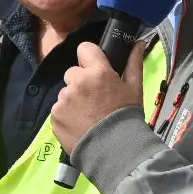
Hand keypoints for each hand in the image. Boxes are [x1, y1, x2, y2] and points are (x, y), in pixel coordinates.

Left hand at [50, 41, 144, 156]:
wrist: (114, 151)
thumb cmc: (127, 118)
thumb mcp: (135, 89)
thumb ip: (133, 63)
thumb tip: (138, 42)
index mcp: (98, 72)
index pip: (85, 48)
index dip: (89, 58)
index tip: (94, 68)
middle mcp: (77, 82)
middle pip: (73, 73)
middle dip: (81, 83)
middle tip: (94, 100)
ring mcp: (63, 100)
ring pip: (65, 93)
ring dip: (73, 100)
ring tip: (87, 117)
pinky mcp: (54, 116)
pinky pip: (59, 110)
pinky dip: (66, 116)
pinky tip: (79, 126)